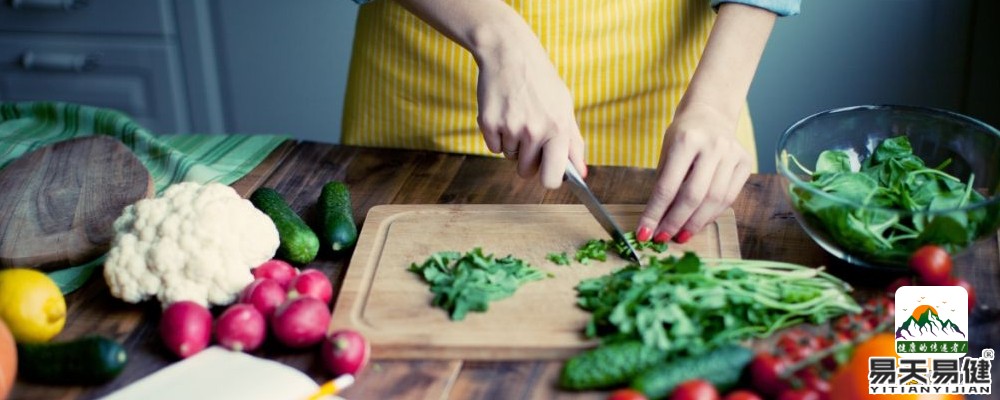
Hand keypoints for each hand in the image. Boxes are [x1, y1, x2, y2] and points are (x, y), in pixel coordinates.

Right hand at [474, 40, 585, 187]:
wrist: (509, 53)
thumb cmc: (541, 81)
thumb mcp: (564, 106)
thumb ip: (574, 142)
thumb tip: (581, 173)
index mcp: (559, 128)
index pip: (552, 178)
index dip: (548, 179)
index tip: (546, 173)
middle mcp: (534, 131)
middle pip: (526, 171)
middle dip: (527, 161)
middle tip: (529, 137)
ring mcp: (510, 128)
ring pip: (509, 157)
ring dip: (512, 144)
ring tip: (517, 116)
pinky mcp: (488, 124)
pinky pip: (493, 147)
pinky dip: (497, 136)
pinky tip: (504, 113)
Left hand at [637, 102, 751, 243]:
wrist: (711, 112)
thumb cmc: (683, 134)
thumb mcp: (666, 152)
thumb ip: (664, 183)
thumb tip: (656, 221)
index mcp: (686, 140)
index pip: (667, 186)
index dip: (655, 213)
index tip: (644, 232)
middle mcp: (713, 146)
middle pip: (694, 196)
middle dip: (676, 222)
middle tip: (663, 238)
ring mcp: (732, 154)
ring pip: (715, 200)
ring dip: (695, 223)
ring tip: (681, 236)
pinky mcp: (745, 163)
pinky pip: (729, 197)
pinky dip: (712, 214)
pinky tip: (699, 222)